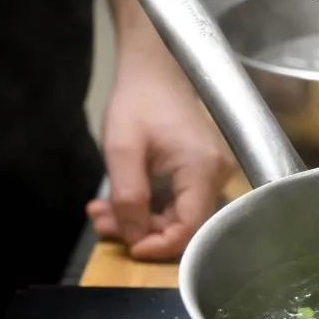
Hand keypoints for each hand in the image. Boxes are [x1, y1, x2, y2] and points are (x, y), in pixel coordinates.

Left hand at [86, 57, 234, 260]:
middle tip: (100, 220)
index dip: (161, 245)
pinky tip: (120, 200)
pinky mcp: (204, 173)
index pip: (191, 227)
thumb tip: (134, 236)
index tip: (128, 246)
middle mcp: (217, 175)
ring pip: (179, 215)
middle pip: (185, 224)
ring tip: (102, 210)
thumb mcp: (122, 149)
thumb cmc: (138, 103)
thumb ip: (128, 196)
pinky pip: (179, 202)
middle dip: (141, 230)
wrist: (154, 72)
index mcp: (202, 169)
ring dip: (139, 219)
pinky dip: (149, 206)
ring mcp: (214, 174)